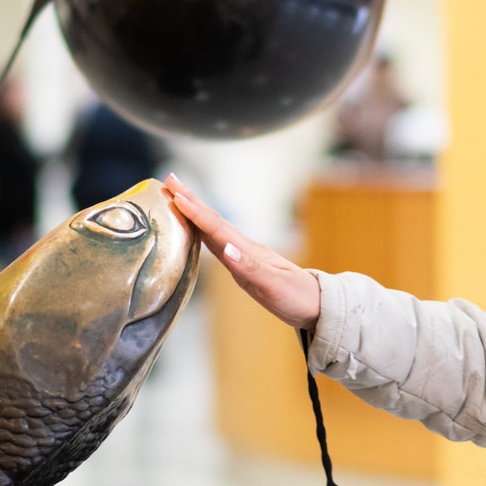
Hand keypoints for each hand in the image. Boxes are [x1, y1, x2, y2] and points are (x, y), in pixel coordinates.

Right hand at [164, 173, 320, 329]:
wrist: (315, 305)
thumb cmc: (296, 296)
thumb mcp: (274, 285)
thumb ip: (250, 268)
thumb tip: (227, 250)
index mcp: (248, 250)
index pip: (216, 227)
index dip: (195, 212)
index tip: (176, 195)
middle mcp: (243, 248)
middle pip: (212, 219)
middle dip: (190, 200)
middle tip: (169, 180)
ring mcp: (243, 254)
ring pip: (212, 227)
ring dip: (194, 211)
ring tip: (176, 195)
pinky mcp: (242, 264)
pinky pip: (216, 242)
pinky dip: (201, 230)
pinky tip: (194, 228)